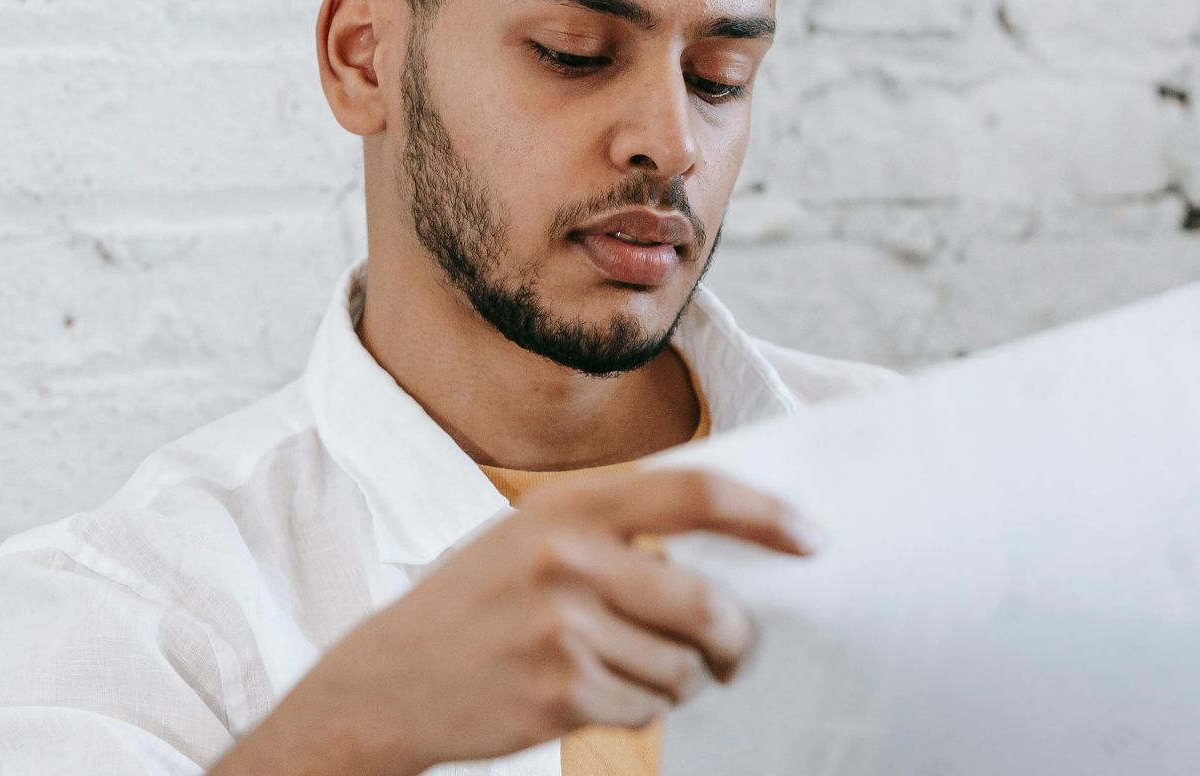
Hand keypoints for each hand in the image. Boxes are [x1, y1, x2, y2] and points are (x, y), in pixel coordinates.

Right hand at [210, 467, 819, 775]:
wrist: (386, 681)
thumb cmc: (481, 601)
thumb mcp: (536, 535)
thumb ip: (622, 529)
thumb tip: (737, 548)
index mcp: (570, 504)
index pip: (695, 492)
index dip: (766, 514)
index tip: (813, 538)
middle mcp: (567, 557)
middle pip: (707, 603)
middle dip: (736, 637)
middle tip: (736, 649)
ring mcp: (562, 628)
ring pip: (683, 665)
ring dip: (678, 678)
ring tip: (625, 668)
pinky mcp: (561, 692)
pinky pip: (649, 707)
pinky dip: (639, 708)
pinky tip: (591, 692)